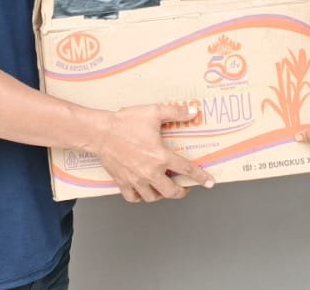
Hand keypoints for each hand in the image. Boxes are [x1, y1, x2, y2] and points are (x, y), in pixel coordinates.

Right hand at [85, 103, 214, 202]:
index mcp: (161, 157)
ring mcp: (136, 179)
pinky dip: (140, 197)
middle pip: (171, 191)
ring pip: (153, 197)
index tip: (209, 182)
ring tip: (165, 188)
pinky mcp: (122, 182)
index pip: (187, 170)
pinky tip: (143, 191)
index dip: (201, 177)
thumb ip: (175, 112)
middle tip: (185, 188)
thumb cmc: (125, 123)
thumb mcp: (154, 112)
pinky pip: (133, 197)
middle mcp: (150, 172)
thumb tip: (192, 111)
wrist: (100, 132)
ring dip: (161, 195)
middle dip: (181, 192)